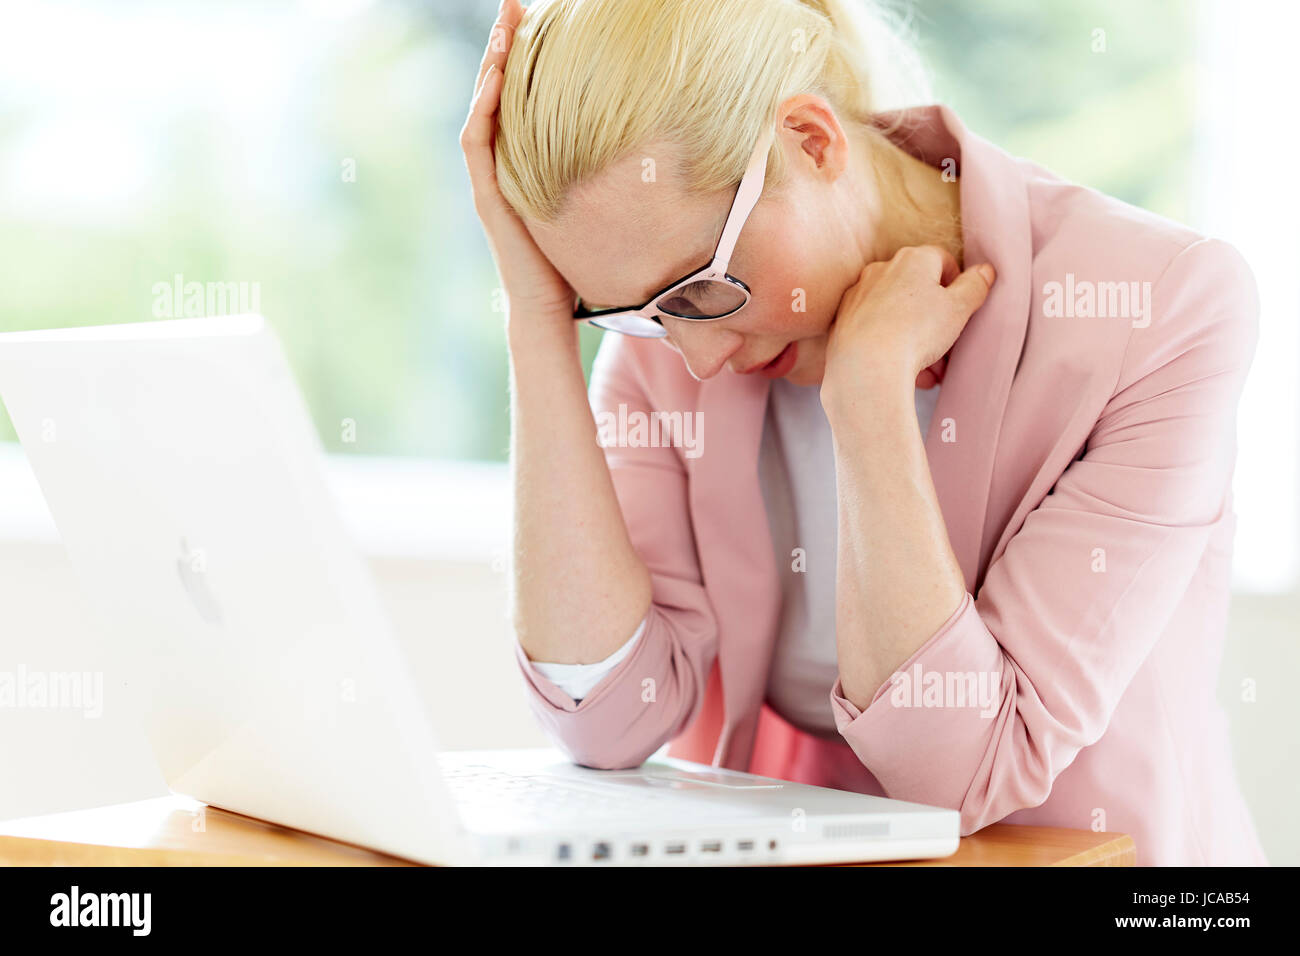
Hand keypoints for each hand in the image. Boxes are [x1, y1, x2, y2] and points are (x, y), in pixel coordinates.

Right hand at [460, 0, 576, 326]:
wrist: (549, 310)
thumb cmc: (575, 265)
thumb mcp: (595, 206)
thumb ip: (607, 175)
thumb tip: (658, 148)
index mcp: (524, 163)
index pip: (520, 98)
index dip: (525, 58)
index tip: (541, 20)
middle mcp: (502, 165)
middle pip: (497, 92)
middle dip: (504, 46)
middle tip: (514, 5)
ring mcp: (490, 179)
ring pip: (483, 108)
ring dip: (490, 66)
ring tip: (502, 27)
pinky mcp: (488, 196)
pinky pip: (478, 143)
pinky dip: (484, 109)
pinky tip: (495, 79)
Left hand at [821, 245, 994, 406]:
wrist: (866, 367)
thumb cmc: (916, 333)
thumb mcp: (959, 308)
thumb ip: (975, 286)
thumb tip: (985, 270)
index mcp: (912, 259)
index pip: (942, 260)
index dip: (956, 284)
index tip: (961, 310)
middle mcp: (881, 270)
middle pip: (916, 288)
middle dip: (935, 317)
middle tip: (948, 345)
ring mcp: (858, 294)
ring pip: (895, 312)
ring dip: (915, 336)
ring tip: (929, 368)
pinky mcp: (842, 320)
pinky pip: (874, 329)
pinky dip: (889, 344)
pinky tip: (903, 370)